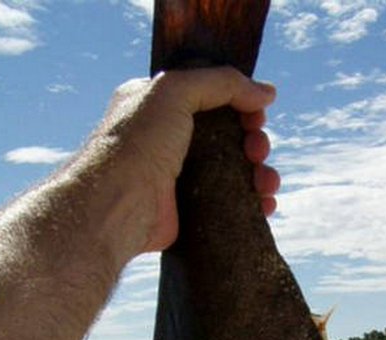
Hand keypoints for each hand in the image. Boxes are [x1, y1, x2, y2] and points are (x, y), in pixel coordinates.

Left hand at [90, 67, 279, 253]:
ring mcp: (180, 177)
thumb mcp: (175, 91)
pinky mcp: (189, 210)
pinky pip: (230, 203)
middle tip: (257, 150)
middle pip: (229, 135)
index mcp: (160, 104)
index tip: (257, 114)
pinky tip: (264, 205)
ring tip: (266, 184)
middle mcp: (169, 139)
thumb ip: (222, 83)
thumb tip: (267, 92)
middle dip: (254, 141)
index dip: (241, 104)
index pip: (212, 96)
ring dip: (259, 174)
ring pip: (235, 171)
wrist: (118, 205)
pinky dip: (252, 203)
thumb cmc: (137, 143)